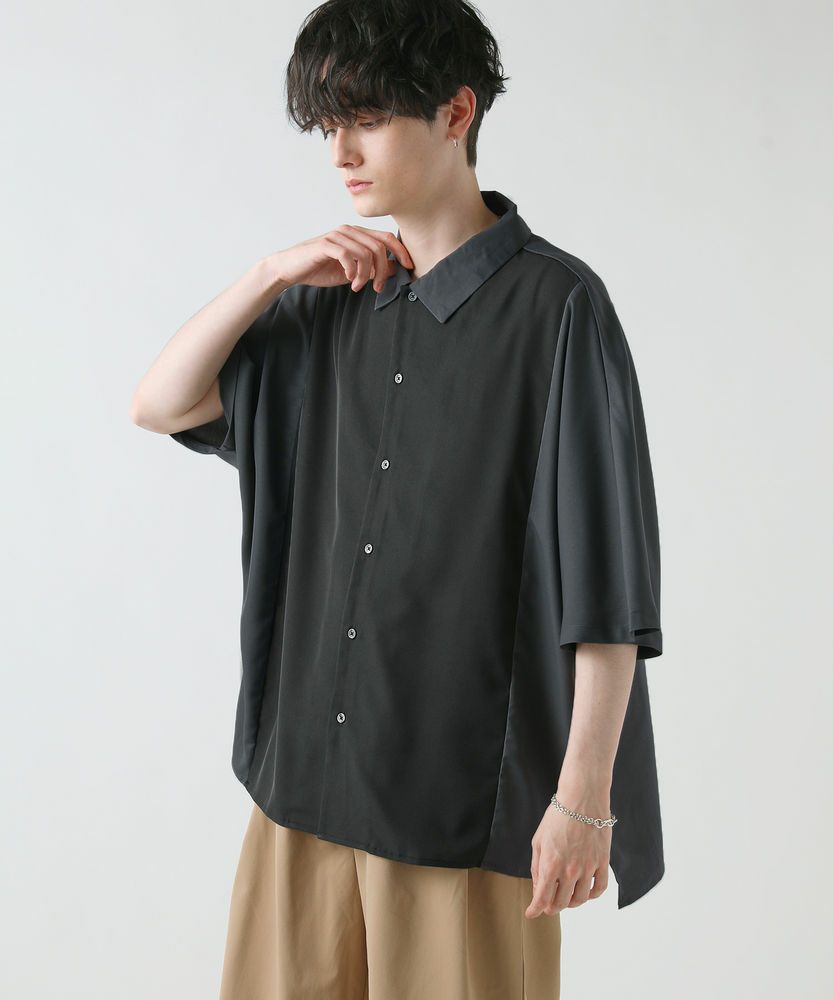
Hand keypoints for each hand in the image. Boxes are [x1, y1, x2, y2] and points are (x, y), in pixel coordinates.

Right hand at [268, 226, 413, 293]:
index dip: (400, 251)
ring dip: (366, 275)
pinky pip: (349, 256)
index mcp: (357, 235)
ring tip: (357, 286)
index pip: (386, 237)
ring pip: (366, 253)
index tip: (408, 267)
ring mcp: (337, 236)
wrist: (291, 269)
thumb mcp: (352, 272)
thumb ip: (371, 269)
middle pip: (379, 247)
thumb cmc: (320, 269)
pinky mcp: (326, 244)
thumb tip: (393, 269)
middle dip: (383, 271)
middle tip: (376, 287)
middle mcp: (349, 231)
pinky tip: (348, 280)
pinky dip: (352, 271)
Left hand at [525, 787, 611, 917]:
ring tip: (566, 898)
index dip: (535, 909)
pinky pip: (599, 888)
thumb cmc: (557, 817)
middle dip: (552, 907)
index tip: (531, 913)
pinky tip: (585, 892)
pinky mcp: (602, 863)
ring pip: (581, 900)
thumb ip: (537, 867)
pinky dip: (592, 895)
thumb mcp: (539, 841)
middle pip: (561, 903)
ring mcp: (588, 868)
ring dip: (571, 903)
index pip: (542, 898)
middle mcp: (570, 871)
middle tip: (548, 905)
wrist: (581, 800)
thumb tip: (539, 888)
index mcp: (550, 865)